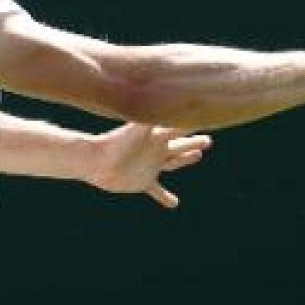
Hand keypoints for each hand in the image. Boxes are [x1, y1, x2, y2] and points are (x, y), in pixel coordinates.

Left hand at [86, 123, 212, 208]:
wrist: (95, 161)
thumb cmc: (116, 143)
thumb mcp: (139, 128)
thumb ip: (154, 115)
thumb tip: (169, 100)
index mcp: (158, 137)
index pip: (180, 127)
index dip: (194, 123)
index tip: (209, 116)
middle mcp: (156, 150)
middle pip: (180, 145)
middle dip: (194, 142)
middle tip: (208, 140)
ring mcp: (150, 166)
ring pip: (173, 163)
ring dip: (186, 160)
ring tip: (198, 156)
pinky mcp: (143, 182)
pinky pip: (157, 191)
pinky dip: (165, 197)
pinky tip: (174, 204)